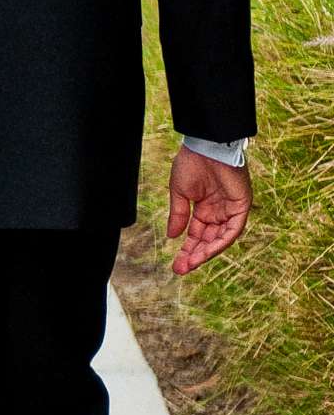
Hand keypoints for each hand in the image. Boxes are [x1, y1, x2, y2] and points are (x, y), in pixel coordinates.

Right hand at [167, 145, 251, 275]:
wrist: (205, 145)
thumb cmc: (192, 162)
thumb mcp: (179, 193)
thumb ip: (178, 215)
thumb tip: (172, 236)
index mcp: (205, 207)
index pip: (197, 234)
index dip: (187, 249)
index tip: (176, 264)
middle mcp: (219, 211)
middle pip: (208, 240)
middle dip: (195, 255)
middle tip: (181, 269)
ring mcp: (231, 209)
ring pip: (221, 238)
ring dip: (207, 252)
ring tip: (191, 264)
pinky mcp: (241, 205)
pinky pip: (233, 229)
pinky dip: (221, 242)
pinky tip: (207, 251)